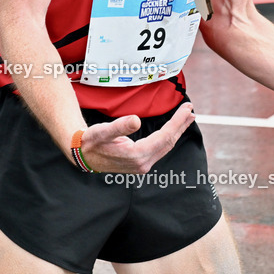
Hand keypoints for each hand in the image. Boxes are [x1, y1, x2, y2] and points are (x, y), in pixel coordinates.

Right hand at [77, 102, 194, 173]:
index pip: (164, 136)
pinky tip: (173, 130)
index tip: (187, 108)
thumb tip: (136, 120)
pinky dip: (169, 137)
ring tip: (187, 118)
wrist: (83, 156)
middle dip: (181, 125)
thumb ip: (120, 126)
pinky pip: (160, 148)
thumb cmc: (91, 142)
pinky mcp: (141, 163)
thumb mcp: (102, 132)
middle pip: (168, 142)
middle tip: (190, 109)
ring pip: (166, 146)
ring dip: (177, 131)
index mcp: (137, 155)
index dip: (177, 122)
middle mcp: (143, 163)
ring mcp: (142, 165)